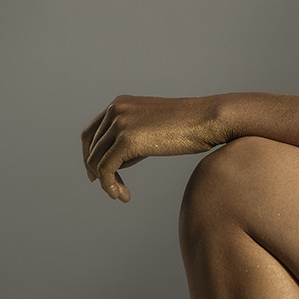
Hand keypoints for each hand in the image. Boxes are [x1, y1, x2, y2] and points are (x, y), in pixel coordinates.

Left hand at [81, 94, 225, 201]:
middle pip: (90, 148)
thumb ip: (131, 138)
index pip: (91, 133)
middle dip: (97, 171)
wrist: (209, 119)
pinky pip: (106, 169)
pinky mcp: (127, 140)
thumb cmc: (190, 125)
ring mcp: (120, 124)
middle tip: (111, 189)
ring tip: (121, 195)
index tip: (97, 174)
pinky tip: (123, 195)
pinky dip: (110, 186)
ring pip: (96, 161)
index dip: (89, 156)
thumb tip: (116, 162)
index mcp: (119, 103)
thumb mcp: (153, 127)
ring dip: (106, 183)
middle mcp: (115, 110)